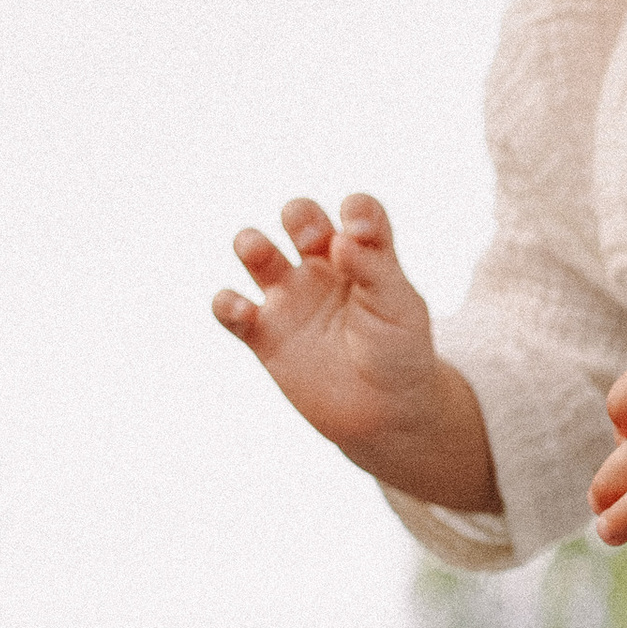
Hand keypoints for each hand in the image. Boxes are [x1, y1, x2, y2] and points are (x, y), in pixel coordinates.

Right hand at [214, 195, 494, 507]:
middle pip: (300, 219)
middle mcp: (323, 267)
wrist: (385, 416)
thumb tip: (339, 239)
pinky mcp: (265, 335)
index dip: (356, 210)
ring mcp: (291, 298)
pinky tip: (241, 309)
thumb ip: (374, 268)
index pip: (357, 213)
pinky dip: (226, 305)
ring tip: (255, 250)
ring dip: (250, 243)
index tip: (358, 231)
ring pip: (257, 253)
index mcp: (363, 255)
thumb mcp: (400, 307)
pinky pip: (232, 312)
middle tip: (312, 240)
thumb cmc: (399, 354)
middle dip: (300, 217)